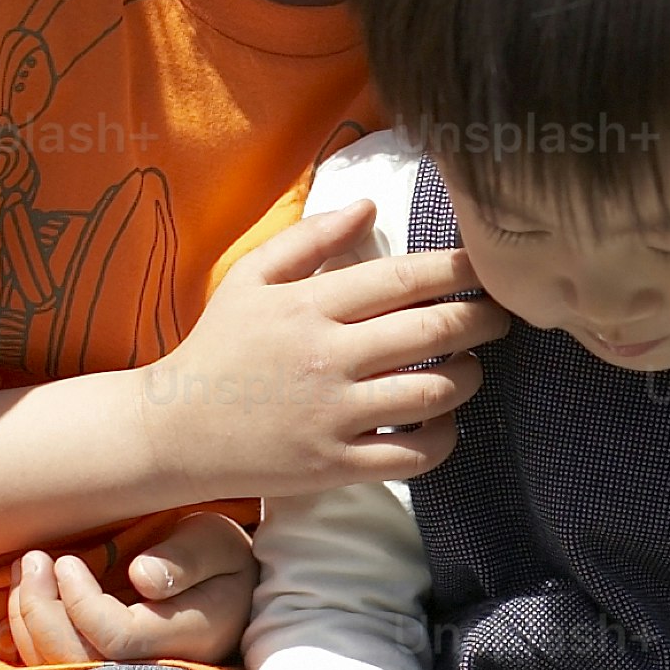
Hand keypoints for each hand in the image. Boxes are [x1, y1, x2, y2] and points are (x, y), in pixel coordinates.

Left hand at [1, 512, 255, 665]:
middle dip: (43, 614)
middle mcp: (158, 668)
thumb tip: (143, 578)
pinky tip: (25, 597)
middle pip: (81, 663)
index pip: (118, 637)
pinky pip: (58, 668)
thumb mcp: (217, 542)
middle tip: (31, 560)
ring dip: (29, 623)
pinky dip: (30, 636)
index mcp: (191, 637)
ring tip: (24, 571)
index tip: (66, 561)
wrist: (227, 587)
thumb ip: (187, 557)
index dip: (81, 603)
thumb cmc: (220, 556)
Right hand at [135, 201, 508, 500]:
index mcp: (309, 306)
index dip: (456, 268)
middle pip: (433, 331)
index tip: (484, 266)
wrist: (171, 430)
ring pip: (435, 393)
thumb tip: (370, 204)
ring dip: (469, 376)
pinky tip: (443, 421)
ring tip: (471, 366)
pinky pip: (414, 455)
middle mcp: (327, 358)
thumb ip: (310, 238)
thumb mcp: (250, 279)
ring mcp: (333, 416)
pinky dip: (443, 437)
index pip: (403, 277)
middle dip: (481, 319)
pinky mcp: (335, 465)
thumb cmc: (216, 348)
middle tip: (499, 315)